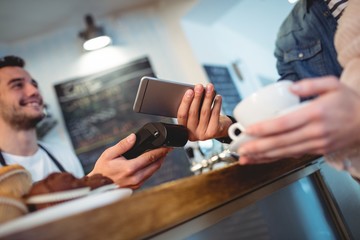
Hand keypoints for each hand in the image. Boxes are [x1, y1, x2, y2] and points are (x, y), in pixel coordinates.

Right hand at [88, 133, 170, 188]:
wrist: (97, 186)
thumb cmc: (102, 170)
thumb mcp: (109, 154)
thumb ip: (123, 145)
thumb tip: (133, 137)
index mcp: (130, 168)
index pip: (150, 157)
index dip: (161, 151)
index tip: (167, 147)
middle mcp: (135, 177)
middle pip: (155, 165)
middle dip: (162, 156)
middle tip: (167, 149)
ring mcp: (136, 183)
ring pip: (153, 172)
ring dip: (158, 163)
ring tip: (161, 155)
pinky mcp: (136, 186)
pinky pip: (148, 176)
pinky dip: (151, 169)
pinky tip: (151, 163)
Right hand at [177, 83, 231, 140]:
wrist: (219, 130)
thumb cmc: (204, 119)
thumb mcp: (195, 115)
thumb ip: (191, 107)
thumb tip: (194, 91)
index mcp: (183, 129)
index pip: (182, 115)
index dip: (185, 102)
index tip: (189, 91)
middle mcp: (192, 134)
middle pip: (193, 113)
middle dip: (196, 97)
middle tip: (199, 87)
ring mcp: (202, 134)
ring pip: (204, 112)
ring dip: (207, 98)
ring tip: (210, 88)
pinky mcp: (213, 132)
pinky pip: (214, 114)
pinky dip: (216, 104)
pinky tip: (218, 97)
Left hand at [237, 76, 359, 164]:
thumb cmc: (350, 102)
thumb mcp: (333, 84)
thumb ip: (311, 84)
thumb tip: (291, 87)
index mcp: (316, 113)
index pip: (285, 123)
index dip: (265, 128)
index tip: (249, 130)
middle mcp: (316, 131)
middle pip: (282, 141)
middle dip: (258, 147)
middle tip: (241, 150)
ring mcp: (317, 144)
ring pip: (285, 152)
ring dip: (264, 156)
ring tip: (246, 158)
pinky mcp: (318, 150)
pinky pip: (293, 155)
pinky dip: (276, 158)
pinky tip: (263, 159)